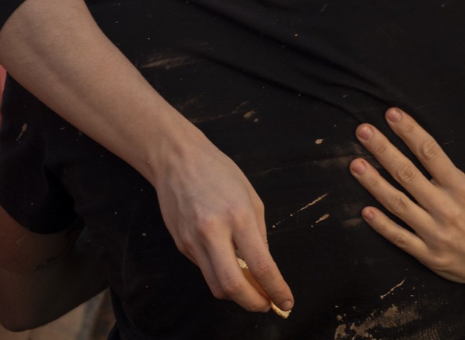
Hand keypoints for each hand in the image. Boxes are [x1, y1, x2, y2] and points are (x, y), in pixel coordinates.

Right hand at [151, 136, 292, 313]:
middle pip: (233, 286)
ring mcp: (193, 240)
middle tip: (266, 304)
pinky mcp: (181, 245)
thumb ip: (259, 235)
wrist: (177, 159)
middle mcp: (213, 232)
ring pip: (215, 285)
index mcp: (238, 216)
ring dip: (236, 294)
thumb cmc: (219, 172)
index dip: (276, 290)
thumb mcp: (251, 198)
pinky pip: (204, 270)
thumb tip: (264, 268)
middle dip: (253, 303)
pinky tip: (228, 264)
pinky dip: (220, 274)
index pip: (261, 266)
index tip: (286, 302)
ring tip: (251, 289)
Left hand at [350, 108, 464, 295]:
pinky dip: (382, 225)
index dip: (410, 132)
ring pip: (398, 204)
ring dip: (374, 183)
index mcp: (463, 188)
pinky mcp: (429, 255)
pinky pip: (400, 238)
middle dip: (383, 150)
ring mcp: (435, 234)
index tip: (392, 113)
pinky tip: (364, 210)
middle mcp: (447, 209)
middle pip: (407, 174)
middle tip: (363, 131)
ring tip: (354, 163)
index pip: (431, 153)